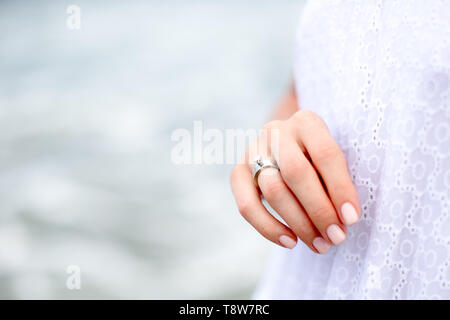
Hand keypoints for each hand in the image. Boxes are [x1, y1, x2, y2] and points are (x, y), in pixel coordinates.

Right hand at [230, 110, 360, 253]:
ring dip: (298, 223)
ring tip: (319, 245)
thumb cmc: (318, 160)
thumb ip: (336, 181)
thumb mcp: (332, 160)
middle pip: (296, 172)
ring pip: (272, 190)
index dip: (340, 188)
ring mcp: (253, 150)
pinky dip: (268, 228)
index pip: (325, 153)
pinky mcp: (238, 172)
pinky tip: (290, 242)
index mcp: (307, 122)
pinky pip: (247, 205)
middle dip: (318, 210)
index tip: (351, 219)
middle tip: (336, 238)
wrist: (286, 147)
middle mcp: (277, 132)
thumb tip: (343, 220)